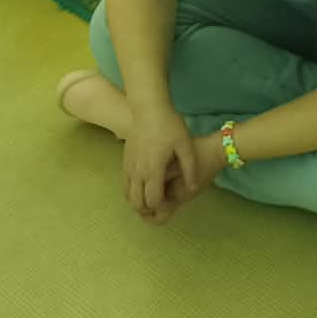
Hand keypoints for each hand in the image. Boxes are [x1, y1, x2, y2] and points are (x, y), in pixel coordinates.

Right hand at [119, 105, 197, 223]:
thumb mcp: (184, 144)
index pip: (153, 201)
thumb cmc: (169, 124)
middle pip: (137, 204)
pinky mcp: (124, 160)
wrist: (148, 108)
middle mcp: (137, 172)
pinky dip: (133, 191)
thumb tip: (192, 188)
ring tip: (154, 196)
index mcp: (152, 170)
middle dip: (149, 209)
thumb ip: (189, 168)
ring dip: (139, 201)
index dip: (162, 207)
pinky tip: (145, 185)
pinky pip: (124, 184)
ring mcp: (128, 167)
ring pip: (127, 196)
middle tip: (163, 203)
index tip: (172, 200)